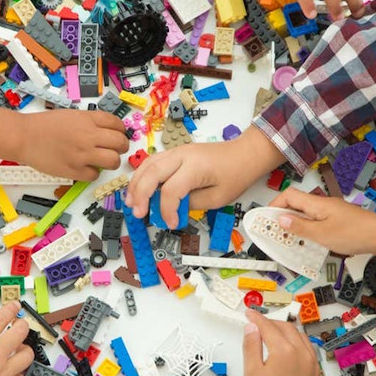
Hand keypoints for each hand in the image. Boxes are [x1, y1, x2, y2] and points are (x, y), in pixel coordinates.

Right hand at [0, 302, 33, 375]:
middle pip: (21, 332)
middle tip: (21, 326)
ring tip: (22, 351)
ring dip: (25, 351)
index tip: (15, 307)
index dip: (11, 309)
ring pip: (27, 356)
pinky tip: (16, 375)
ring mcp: (3, 372)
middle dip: (23, 326)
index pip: (2, 318)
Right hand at [16, 110, 128, 180]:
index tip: (118, 134)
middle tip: (116, 149)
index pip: (117, 124)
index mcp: (87, 120)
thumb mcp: (71, 115)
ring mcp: (82, 154)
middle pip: (120, 143)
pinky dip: (93, 173)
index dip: (121, 131)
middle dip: (121, 147)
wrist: (24, 137)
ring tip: (104, 160)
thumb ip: (90, 122)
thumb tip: (108, 131)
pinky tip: (86, 168)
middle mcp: (88, 136)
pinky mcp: (74, 170)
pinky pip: (95, 175)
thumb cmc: (44, 126)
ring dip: (111, 161)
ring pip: (113, 161)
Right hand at [125, 126, 283, 227]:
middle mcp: (182, 155)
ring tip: (130, 202)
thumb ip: (192, 204)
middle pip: (152, 173)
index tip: (170, 223)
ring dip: (136, 183)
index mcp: (195, 167)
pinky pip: (152, 162)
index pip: (171, 190)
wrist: (245, 153)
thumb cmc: (236, 174)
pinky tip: (138, 189)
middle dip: (140, 194)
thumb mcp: (218, 198)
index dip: (167, 210)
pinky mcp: (176, 153)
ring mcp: (177, 151)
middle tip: (136, 213)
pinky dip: (142, 175)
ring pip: (147, 164)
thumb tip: (172, 208)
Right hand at [243, 310, 319, 375]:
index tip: (248, 313)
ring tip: (272, 332)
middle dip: (271, 322)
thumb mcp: (251, 372)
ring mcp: (311, 363)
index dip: (256, 318)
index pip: (268, 327)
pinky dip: (297, 342)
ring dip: (285, 330)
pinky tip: (288, 347)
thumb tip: (252, 327)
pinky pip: (307, 348)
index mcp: (284, 350)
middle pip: (286, 328)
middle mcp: (301, 353)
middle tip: (257, 323)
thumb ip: (251, 345)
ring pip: (300, 336)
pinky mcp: (315, 372)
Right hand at [270, 187, 375, 255]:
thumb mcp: (321, 234)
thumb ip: (300, 227)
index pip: (288, 196)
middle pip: (296, 205)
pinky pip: (317, 222)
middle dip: (282, 217)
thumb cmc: (355, 233)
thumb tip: (280, 218)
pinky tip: (309, 243)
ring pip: (306, 215)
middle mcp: (323, 205)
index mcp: (317, 204)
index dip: (274, 205)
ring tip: (288, 240)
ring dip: (295, 225)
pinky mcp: (338, 220)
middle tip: (273, 233)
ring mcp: (331, 212)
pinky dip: (308, 230)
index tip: (265, 219)